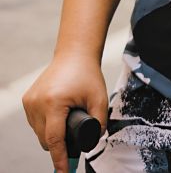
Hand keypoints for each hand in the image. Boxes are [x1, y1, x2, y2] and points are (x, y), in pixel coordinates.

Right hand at [22, 54, 107, 172]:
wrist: (74, 54)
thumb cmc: (88, 74)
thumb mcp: (100, 98)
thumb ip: (100, 122)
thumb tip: (93, 142)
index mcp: (54, 102)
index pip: (54, 140)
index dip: (60, 159)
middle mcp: (37, 103)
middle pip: (46, 140)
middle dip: (60, 143)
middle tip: (76, 132)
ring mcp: (30, 101)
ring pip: (39, 133)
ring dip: (51, 134)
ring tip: (67, 119)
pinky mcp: (27, 99)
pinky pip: (35, 123)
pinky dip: (45, 125)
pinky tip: (56, 117)